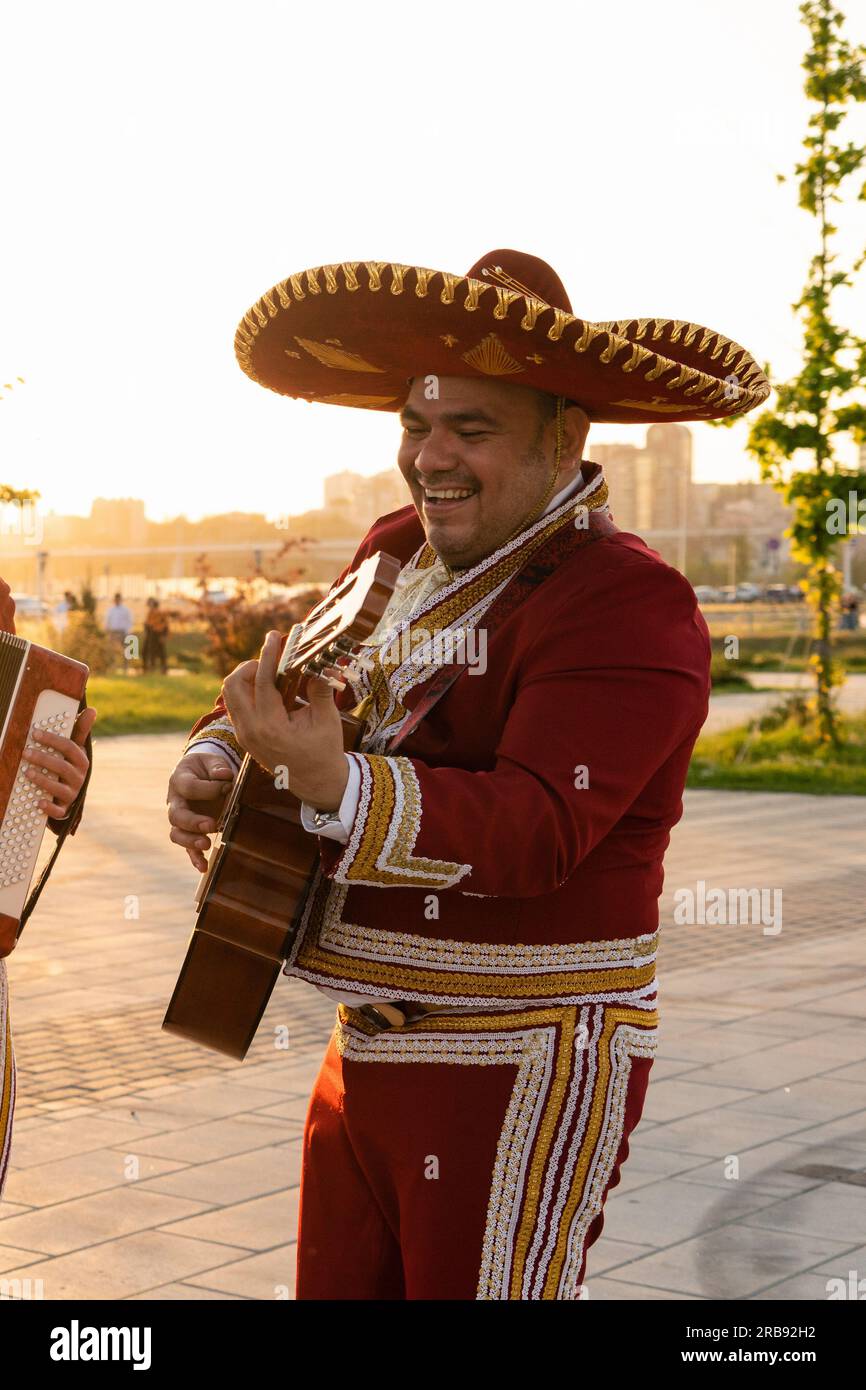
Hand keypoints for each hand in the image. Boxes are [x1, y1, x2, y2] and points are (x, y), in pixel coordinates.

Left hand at [21, 706, 96, 818]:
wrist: (71, 796)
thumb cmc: (70, 766)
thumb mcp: (75, 749)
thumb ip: (80, 731)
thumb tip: (93, 709)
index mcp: (82, 761)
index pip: (70, 748)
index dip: (53, 740)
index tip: (35, 733)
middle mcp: (79, 778)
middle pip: (63, 768)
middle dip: (44, 759)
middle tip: (26, 752)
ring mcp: (72, 794)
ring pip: (60, 789)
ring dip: (43, 780)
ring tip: (27, 772)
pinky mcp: (64, 809)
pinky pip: (58, 811)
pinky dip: (49, 807)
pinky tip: (38, 801)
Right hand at [167, 748, 236, 871]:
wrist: (199, 775)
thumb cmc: (206, 767)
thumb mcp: (211, 760)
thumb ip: (217, 766)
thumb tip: (225, 775)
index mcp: (179, 780)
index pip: (187, 786)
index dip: (207, 788)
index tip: (227, 785)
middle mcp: (175, 801)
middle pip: (176, 815)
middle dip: (193, 822)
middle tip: (211, 825)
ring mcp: (181, 819)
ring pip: (177, 834)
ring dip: (190, 841)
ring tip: (206, 844)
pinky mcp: (189, 832)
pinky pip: (187, 847)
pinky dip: (195, 858)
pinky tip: (204, 867)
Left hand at [221, 630, 348, 809]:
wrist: (317, 784)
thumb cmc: (324, 752)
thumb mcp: (326, 720)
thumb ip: (319, 688)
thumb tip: (318, 661)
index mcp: (270, 727)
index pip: (262, 681)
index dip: (268, 655)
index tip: (274, 636)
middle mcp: (250, 731)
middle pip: (233, 685)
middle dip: (250, 665)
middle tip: (272, 660)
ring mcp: (244, 735)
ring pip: (230, 695)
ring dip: (246, 678)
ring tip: (271, 673)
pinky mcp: (244, 737)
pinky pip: (236, 706)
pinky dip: (247, 691)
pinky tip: (268, 688)